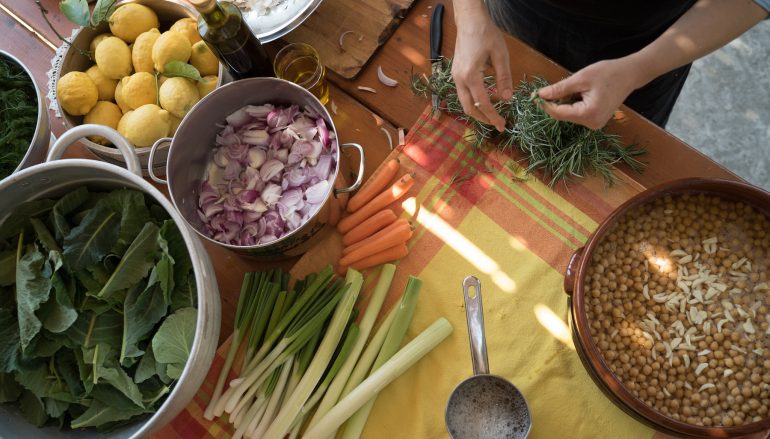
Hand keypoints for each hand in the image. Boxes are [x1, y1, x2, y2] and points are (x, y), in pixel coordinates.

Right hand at [451, 8, 511, 131]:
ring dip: (478, 112)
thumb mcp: (500, 55)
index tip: (503, 125)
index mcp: (471, 75)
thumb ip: (504, 78)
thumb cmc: (486, 34)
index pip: (483, 104)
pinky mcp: (456, 74)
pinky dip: (474, 102)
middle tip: (498, 123)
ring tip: (493, 114)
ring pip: (464, 103)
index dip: (493, 116)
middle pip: (469, 109)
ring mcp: (455, 77)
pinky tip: (485, 101)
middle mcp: (459, 79)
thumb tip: (508, 99)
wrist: (469, 21)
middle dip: (484, 119)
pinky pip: (463, 94)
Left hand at [538, 59, 640, 129]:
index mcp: (588, 114)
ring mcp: (595, 124)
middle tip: (553, 87)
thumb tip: (540, 95)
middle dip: (556, 102)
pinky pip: (577, 113)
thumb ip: (560, 89)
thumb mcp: (580, 78)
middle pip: (563, 115)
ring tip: (577, 87)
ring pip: (570, 114)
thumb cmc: (607, 73)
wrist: (630, 74)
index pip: (558, 113)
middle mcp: (592, 124)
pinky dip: (573, 103)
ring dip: (566, 102)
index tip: (534, 96)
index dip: (545, 104)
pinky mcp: (596, 121)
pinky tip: (581, 92)